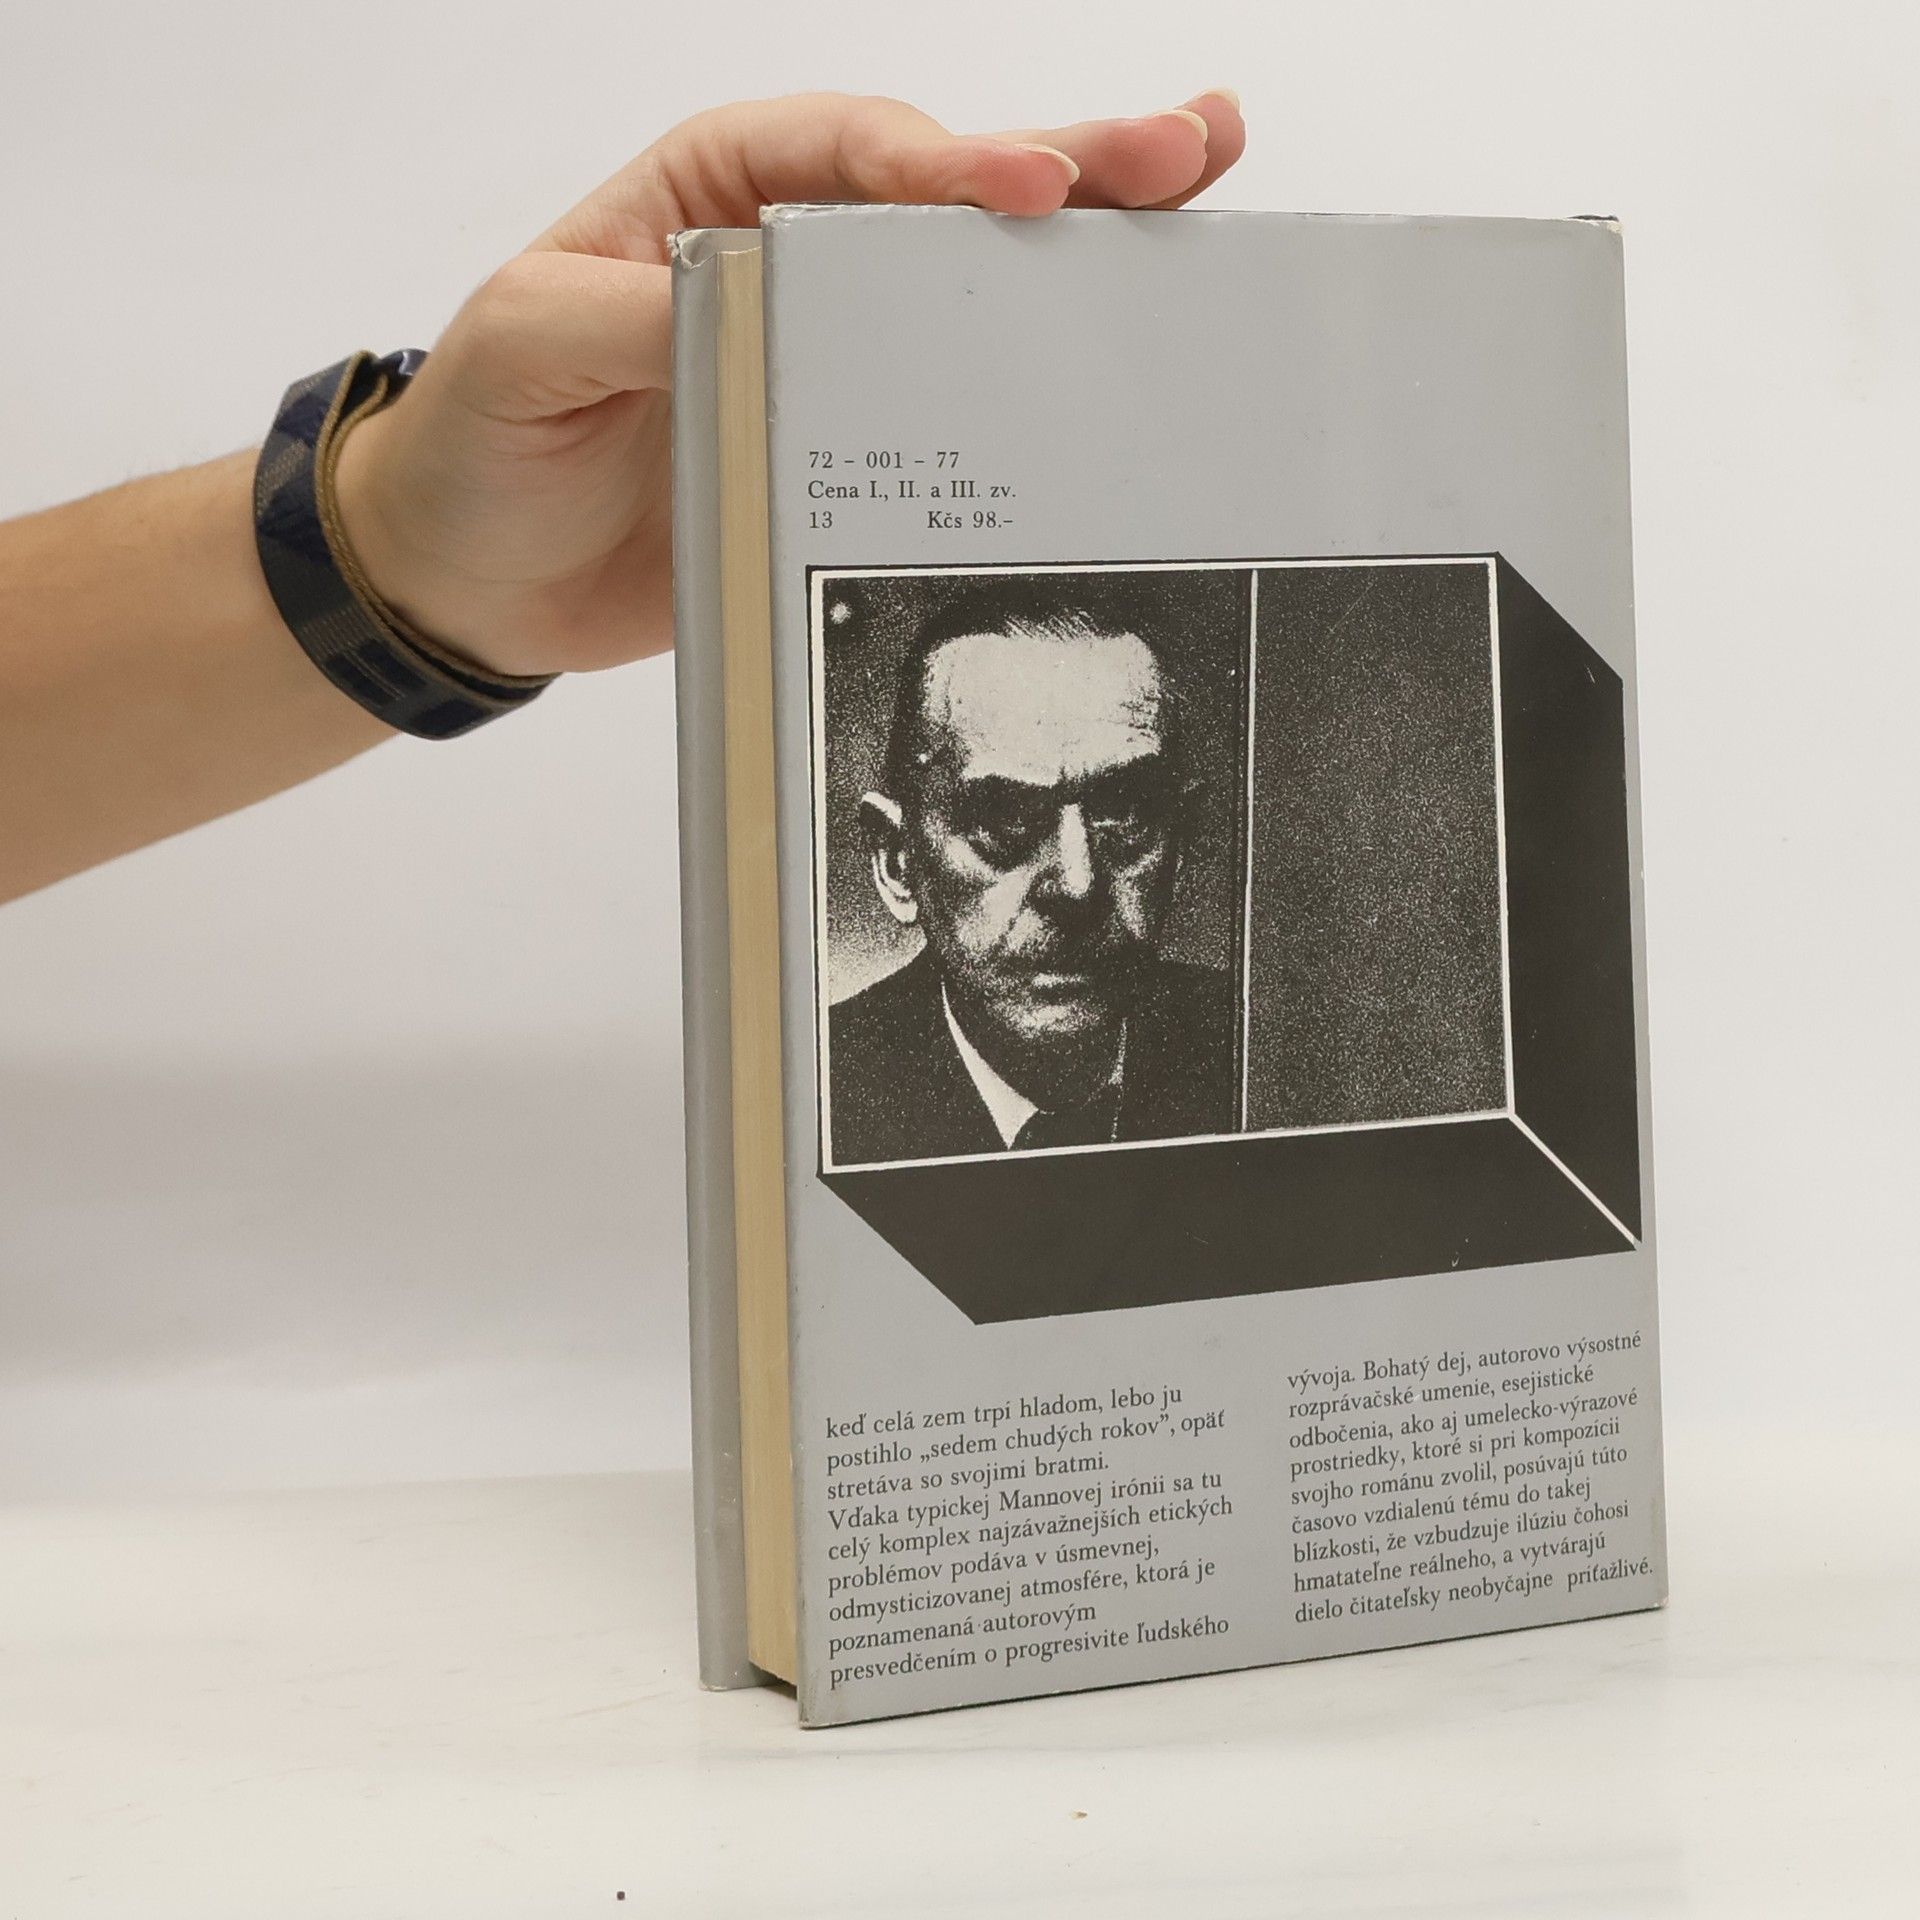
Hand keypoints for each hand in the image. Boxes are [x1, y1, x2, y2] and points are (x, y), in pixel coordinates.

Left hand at [334, 90, 1246, 679]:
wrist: (472, 574)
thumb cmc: (481, 439)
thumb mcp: (531, 348)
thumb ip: (639, 314)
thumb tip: (748, 306)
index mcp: (719, 193)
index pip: (851, 157)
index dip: (944, 166)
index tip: (1025, 188)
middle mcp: (795, 257)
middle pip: (951, 196)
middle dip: (1073, 165)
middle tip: (1185, 148)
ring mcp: (835, 358)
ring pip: (980, 287)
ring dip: (1093, 246)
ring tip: (1203, 194)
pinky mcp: (853, 449)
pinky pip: (960, 408)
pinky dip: (1044, 380)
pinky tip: (1125, 348)